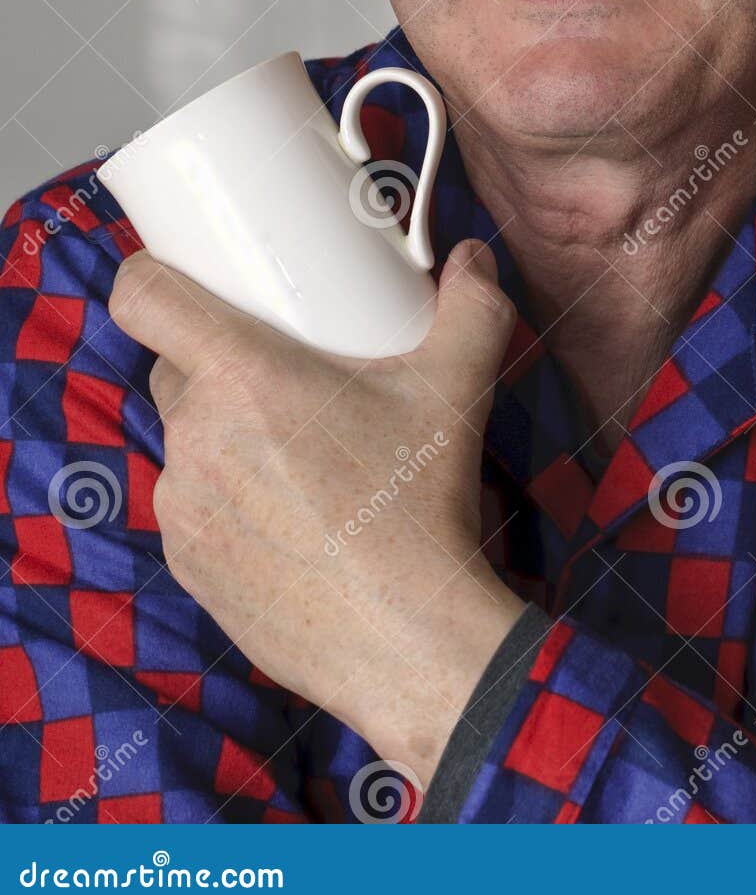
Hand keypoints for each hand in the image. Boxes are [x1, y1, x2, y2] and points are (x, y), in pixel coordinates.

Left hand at [108, 238, 524, 787]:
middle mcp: (194, 436)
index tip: (176, 275)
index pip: (142, 299)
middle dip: (214, 362)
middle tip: (283, 372)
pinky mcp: (186, 564)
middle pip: (173, 369)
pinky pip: (191, 507)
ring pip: (184, 440)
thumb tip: (473, 255)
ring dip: (221, 434)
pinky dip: (225, 500)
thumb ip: (471, 307)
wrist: (406, 639)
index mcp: (240, 377)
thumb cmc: (420, 504)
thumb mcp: (455, 389)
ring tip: (291, 451)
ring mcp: (182, 507)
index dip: (148, 276)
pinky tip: (283, 515)